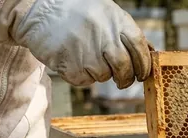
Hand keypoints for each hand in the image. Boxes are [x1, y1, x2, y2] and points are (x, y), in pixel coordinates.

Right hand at [10, 0, 151, 87]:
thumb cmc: (77, 11)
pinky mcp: (69, 64)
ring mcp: (86, 51)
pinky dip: (81, 75)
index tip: (143, 74)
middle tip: (123, 80)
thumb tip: (151, 53)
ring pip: (103, 76)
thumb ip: (126, 32)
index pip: (140, 48)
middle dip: (126, 78)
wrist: (37, 7)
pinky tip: (72, 59)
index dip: (144, 64)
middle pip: (124, 68)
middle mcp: (104, 35)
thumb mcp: (106, 13)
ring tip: (86, 56)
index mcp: (116, 20)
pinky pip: (84, 80)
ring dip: (99, 73)